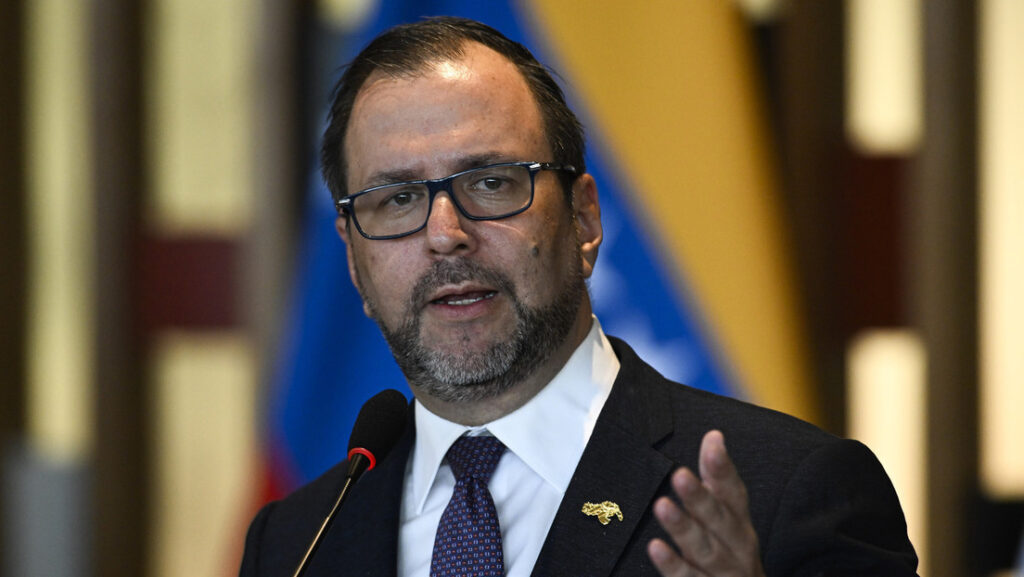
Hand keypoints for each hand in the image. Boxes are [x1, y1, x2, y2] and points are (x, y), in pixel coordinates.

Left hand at [647, 430, 764, 576]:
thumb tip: (713, 435)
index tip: (712, 444)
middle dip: (700, 498)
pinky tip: (656, 547)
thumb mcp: (729, 516)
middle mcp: (736, 546)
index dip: (723, 469)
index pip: (733, 492)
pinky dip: (674, 565)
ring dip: (683, 528)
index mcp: (739, 522)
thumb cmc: (731, 550)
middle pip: (719, 520)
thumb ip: (717, 478)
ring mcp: (723, 572)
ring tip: (662, 506)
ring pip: (704, 550)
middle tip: (680, 476)